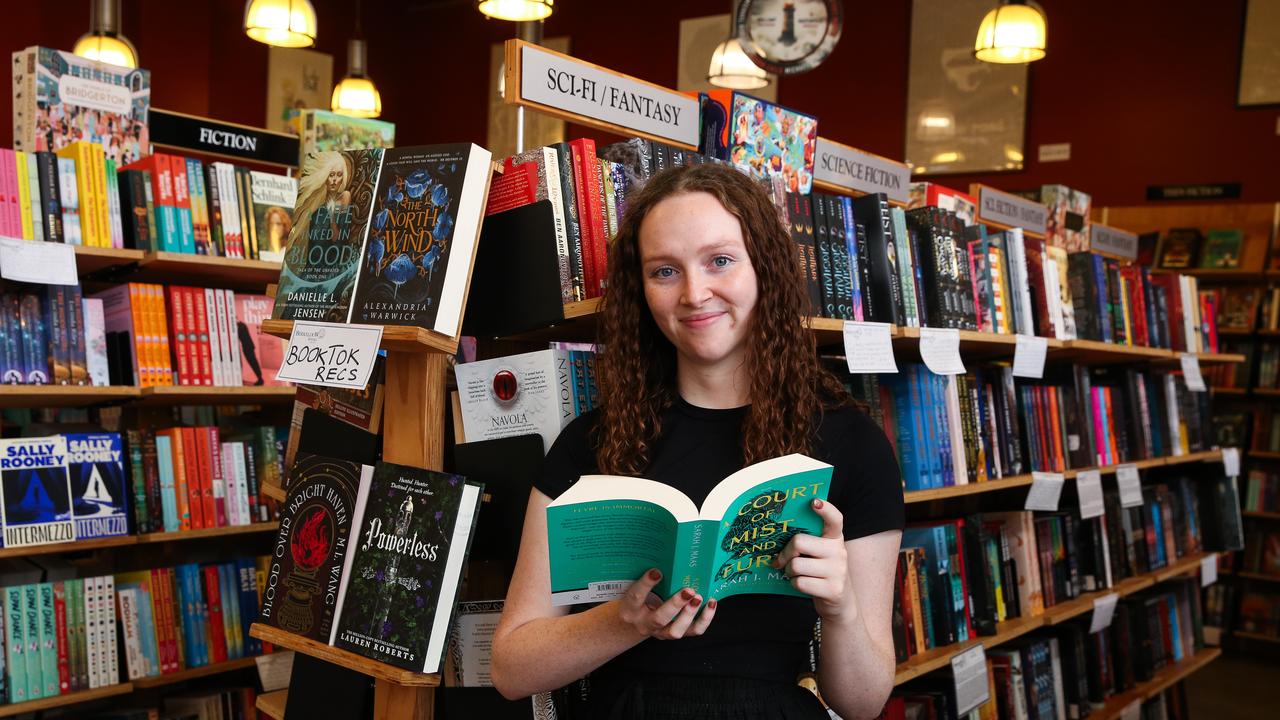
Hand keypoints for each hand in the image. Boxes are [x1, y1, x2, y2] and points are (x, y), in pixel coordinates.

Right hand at [616, 568, 717, 639]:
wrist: (635, 624)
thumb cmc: (637, 599)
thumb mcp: (633, 588)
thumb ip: (644, 577)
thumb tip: (662, 554)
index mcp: (630, 609)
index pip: (636, 597)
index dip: (646, 584)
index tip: (656, 571)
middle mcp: (645, 623)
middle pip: (659, 618)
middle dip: (675, 604)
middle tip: (688, 590)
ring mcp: (661, 632)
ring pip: (676, 630)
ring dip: (690, 614)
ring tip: (699, 597)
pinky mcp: (676, 633)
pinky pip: (693, 631)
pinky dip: (704, 619)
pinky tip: (711, 603)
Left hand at [773, 498, 856, 621]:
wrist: (840, 603)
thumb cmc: (821, 573)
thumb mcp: (820, 554)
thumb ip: (807, 542)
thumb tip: (775, 537)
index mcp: (835, 538)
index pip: (835, 519)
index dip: (826, 509)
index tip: (814, 502)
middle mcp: (839, 551)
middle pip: (799, 542)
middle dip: (785, 553)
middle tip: (782, 560)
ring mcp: (838, 571)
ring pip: (796, 565)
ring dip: (789, 571)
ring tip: (795, 574)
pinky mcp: (833, 589)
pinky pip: (800, 582)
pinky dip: (795, 584)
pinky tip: (803, 585)